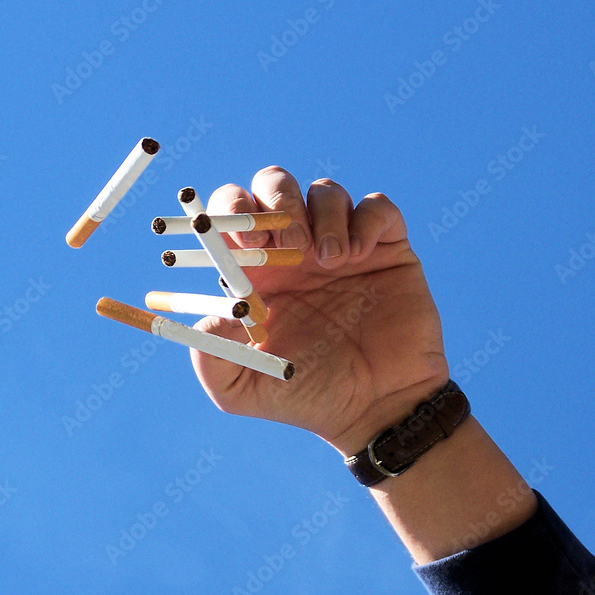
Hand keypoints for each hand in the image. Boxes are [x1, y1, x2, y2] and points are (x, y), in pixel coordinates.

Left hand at [190, 166, 449, 456]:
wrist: (376, 407)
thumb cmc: (308, 398)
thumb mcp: (243, 391)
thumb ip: (211, 360)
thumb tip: (208, 317)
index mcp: (258, 274)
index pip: (232, 217)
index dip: (231, 212)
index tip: (246, 242)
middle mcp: (296, 252)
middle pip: (274, 186)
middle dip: (277, 199)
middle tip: (289, 242)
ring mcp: (342, 246)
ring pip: (325, 191)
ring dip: (324, 215)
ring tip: (331, 261)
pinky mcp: (386, 249)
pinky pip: (376, 206)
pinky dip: (366, 219)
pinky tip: (360, 257)